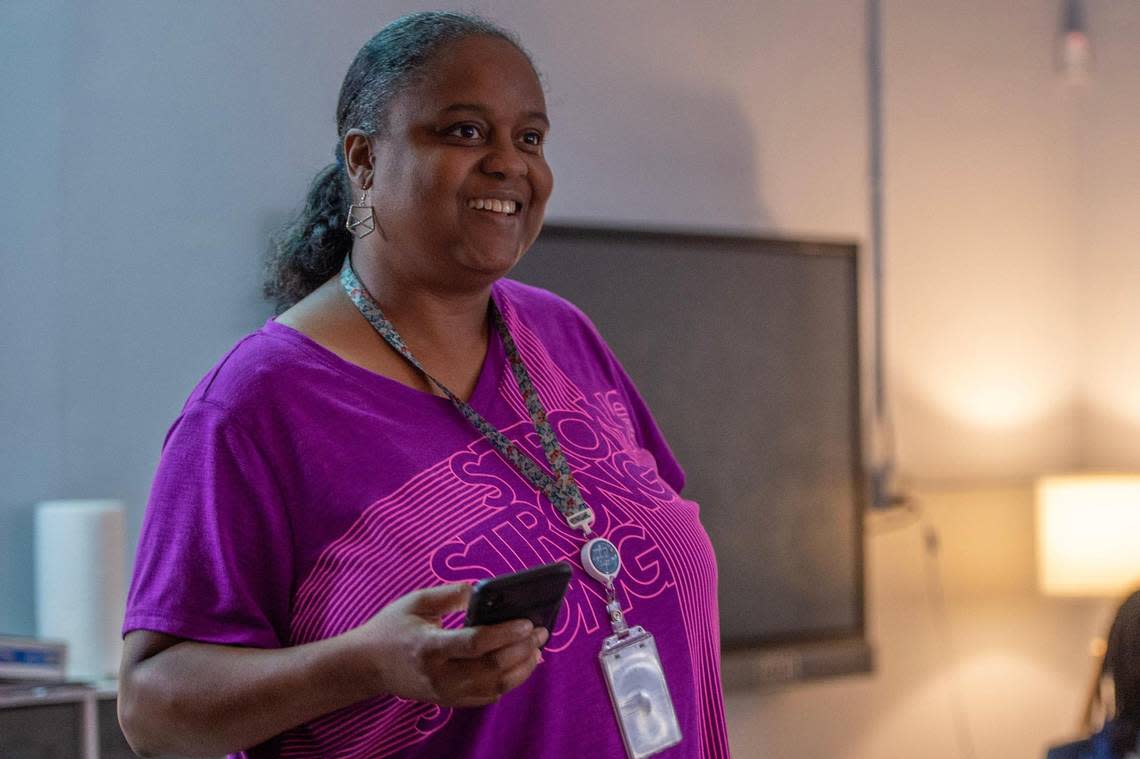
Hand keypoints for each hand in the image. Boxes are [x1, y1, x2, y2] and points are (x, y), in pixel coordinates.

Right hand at [347, 582, 548, 707]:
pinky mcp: (450, 701)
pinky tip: (521, 665)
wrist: (368, 665)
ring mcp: (446, 692)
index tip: (527, 622)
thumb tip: (480, 589)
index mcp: (430, 647)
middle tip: (541, 632)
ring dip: (522, 668)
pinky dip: (509, 682)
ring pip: (495, 686)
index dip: (505, 633)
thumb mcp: (414, 602)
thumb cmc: (391, 628)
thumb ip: (447, 594)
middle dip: (522, 650)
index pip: (475, 643)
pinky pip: (487, 696)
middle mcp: (440, 675)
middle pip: (491, 668)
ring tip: (537, 649)